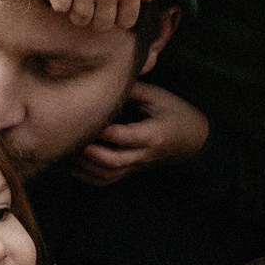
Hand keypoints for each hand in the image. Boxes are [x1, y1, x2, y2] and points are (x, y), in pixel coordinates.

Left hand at [70, 82, 209, 187]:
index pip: (122, 136)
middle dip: (89, 152)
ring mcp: (138, 165)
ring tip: (68, 152)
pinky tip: (75, 168)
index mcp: (153, 134)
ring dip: (86, 166)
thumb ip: (132, 91)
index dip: (101, 130)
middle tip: (71, 139)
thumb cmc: (177, 113)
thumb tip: (105, 84)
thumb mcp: (159, 96)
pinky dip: (90, 177)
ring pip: (108, 174)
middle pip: (112, 161)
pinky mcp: (133, 171)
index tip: (84, 118)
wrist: (195, 139)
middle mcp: (144, 154)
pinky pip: (110, 180)